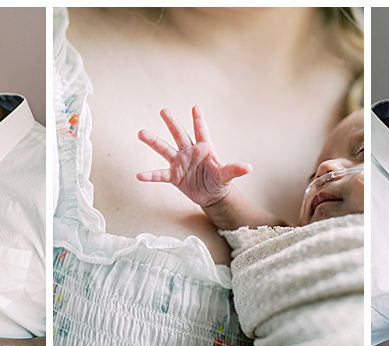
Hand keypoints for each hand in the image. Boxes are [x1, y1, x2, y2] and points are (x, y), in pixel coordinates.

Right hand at [136, 106, 251, 206]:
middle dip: (172, 123)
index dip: (199, 121)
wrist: (210, 195)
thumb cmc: (219, 181)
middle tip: (164, 110)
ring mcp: (179, 162)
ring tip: (141, 133)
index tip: (196, 108)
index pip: (201, 132)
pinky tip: (139, 175)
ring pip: (165, 149)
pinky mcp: (173, 176)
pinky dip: (150, 175)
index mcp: (204, 148)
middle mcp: (189, 152)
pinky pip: (160, 174)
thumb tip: (248, 168)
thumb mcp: (226, 176)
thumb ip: (233, 170)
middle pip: (179, 134)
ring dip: (154, 141)